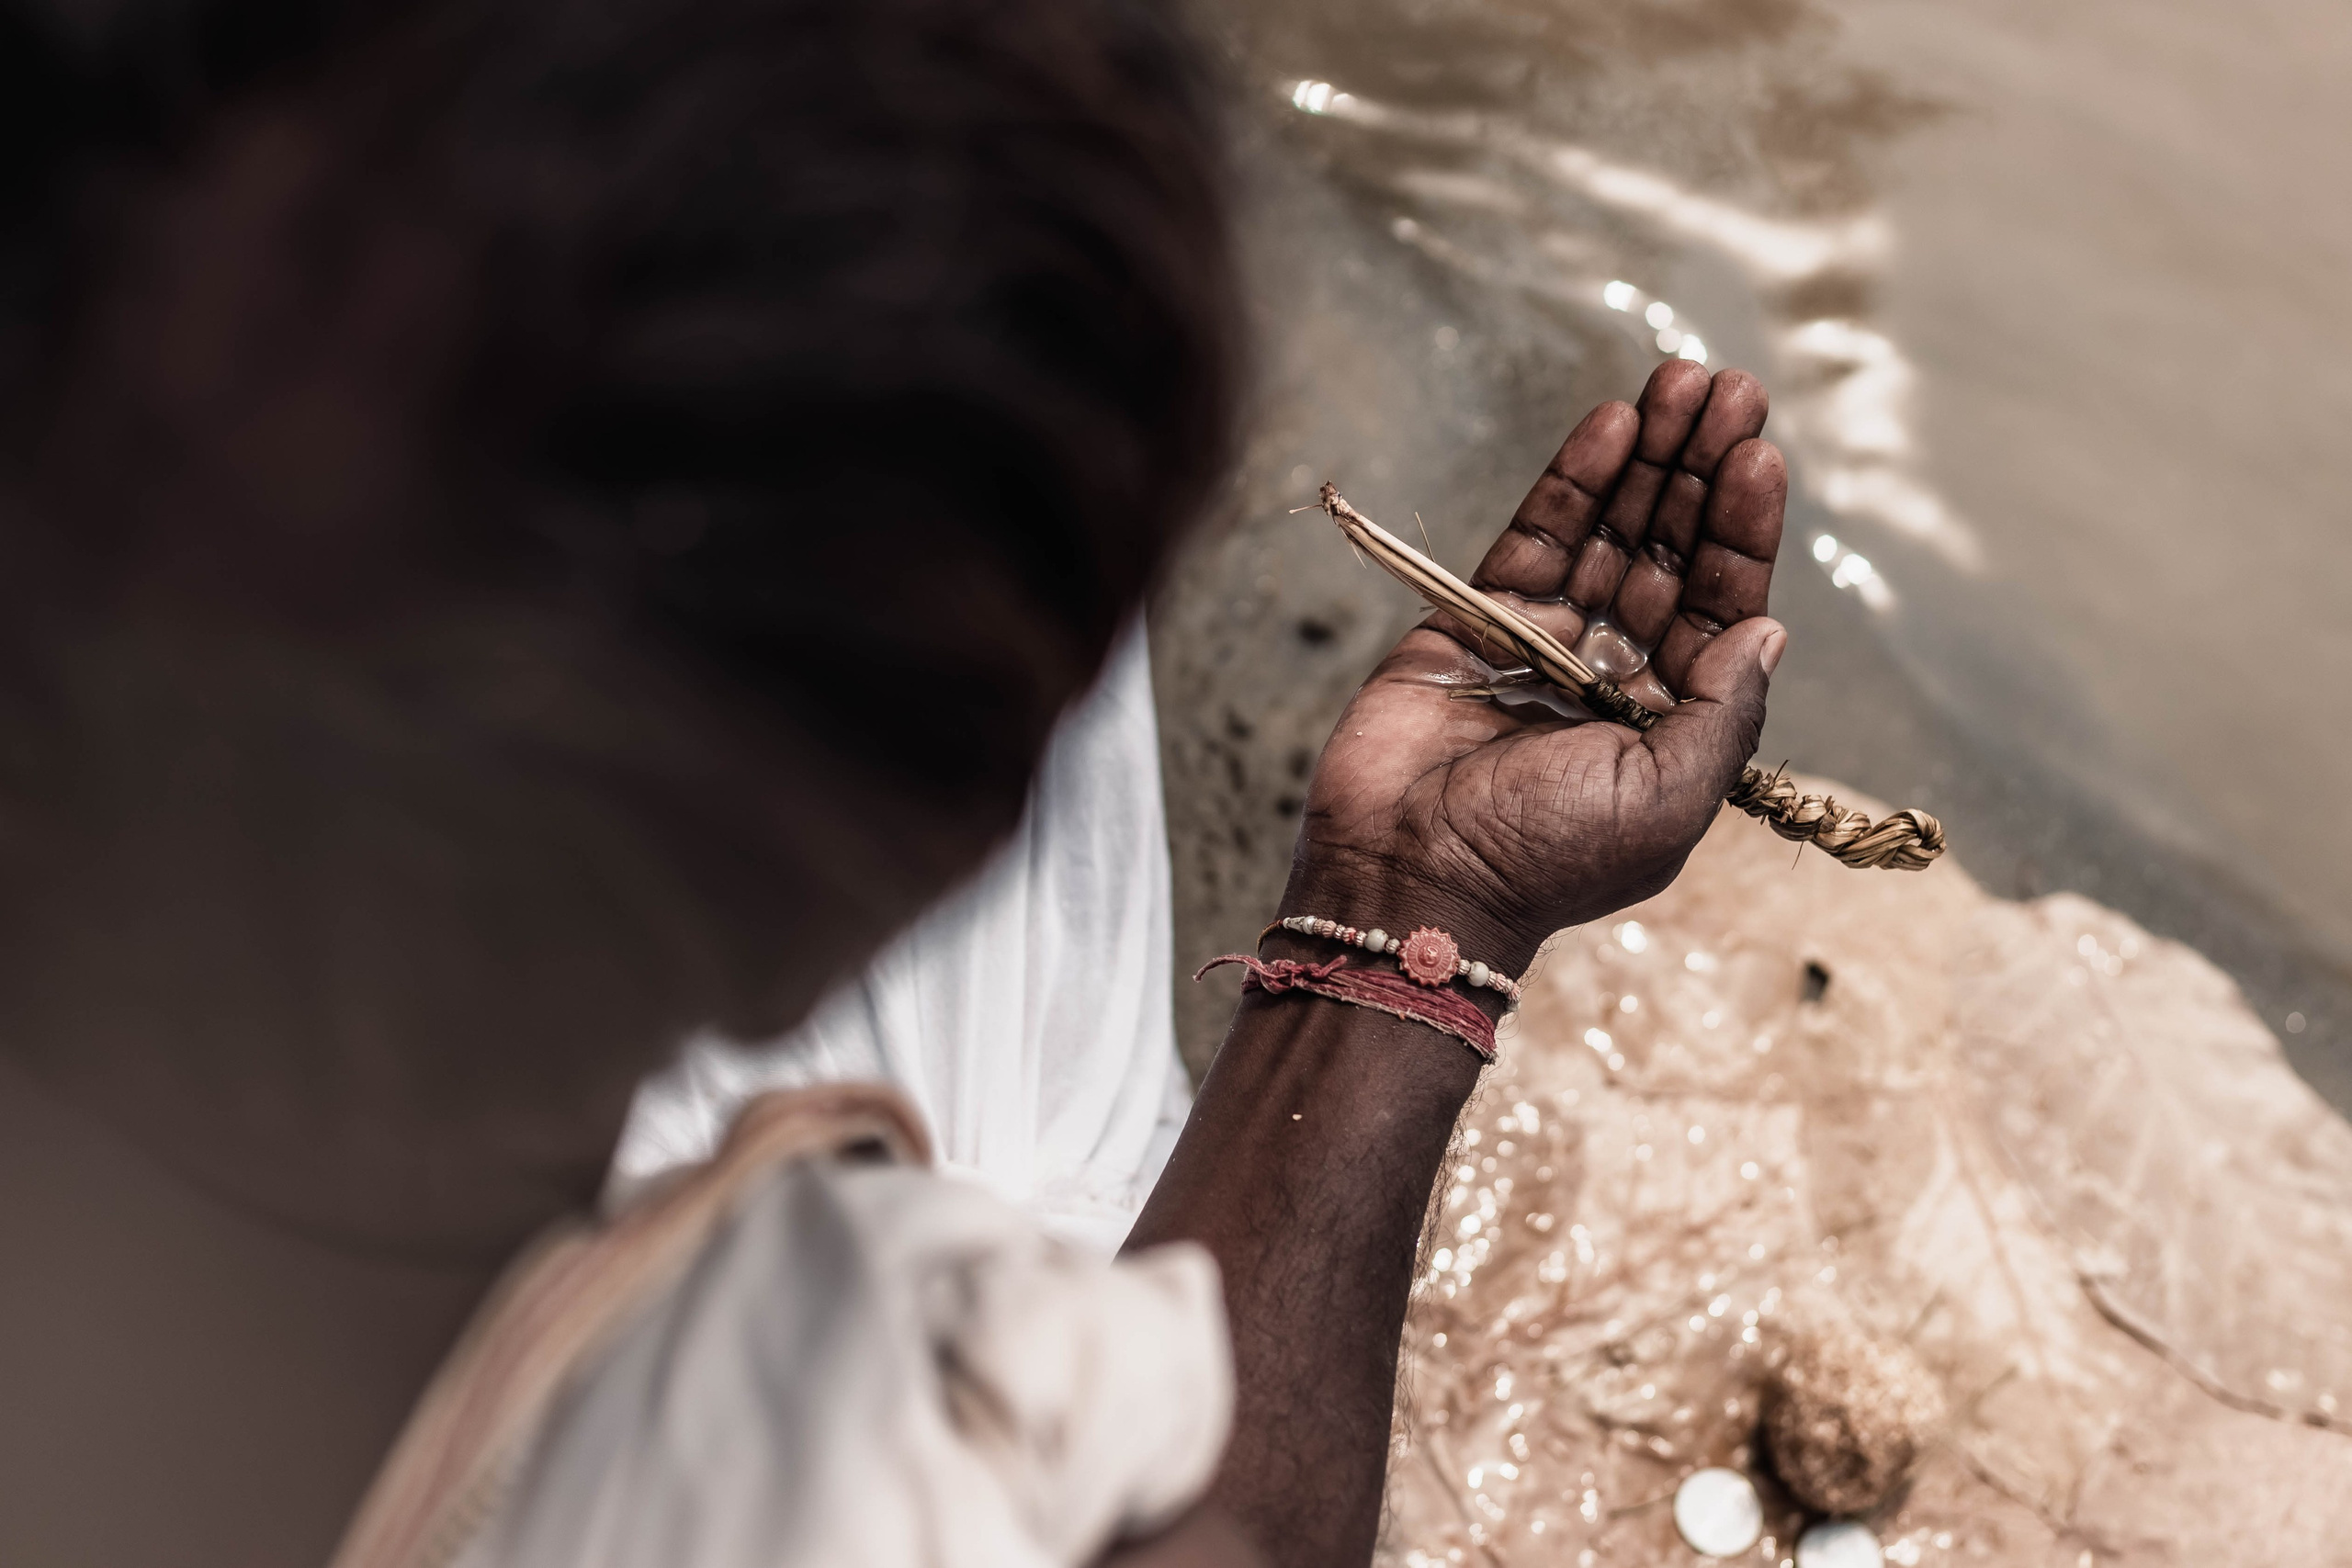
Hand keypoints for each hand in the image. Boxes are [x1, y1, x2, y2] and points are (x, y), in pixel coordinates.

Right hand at [1283, 360, 1786, 974]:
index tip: (1760, 455)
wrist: (1409, 879)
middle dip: (1701, 470)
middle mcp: (1611, 672)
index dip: (1741, 529)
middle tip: (1730, 387)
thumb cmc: (1541, 859)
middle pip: (1670, 550)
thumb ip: (1722, 711)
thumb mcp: (1665, 799)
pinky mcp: (1471, 620)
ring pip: (1609, 530)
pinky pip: (1535, 537)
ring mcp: (1540, 641)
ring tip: (1680, 381)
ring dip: (1648, 456)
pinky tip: (1611, 422)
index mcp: (1667, 720)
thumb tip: (1770, 627)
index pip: (1720, 603)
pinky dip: (1573, 479)